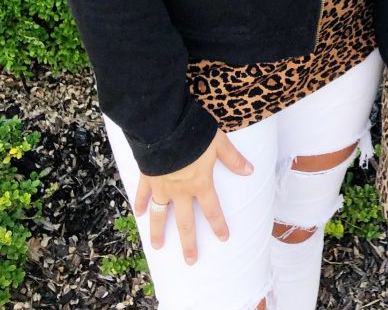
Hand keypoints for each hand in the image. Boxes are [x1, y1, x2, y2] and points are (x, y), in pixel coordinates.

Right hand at [133, 130, 252, 263]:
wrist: (165, 127)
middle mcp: (180, 190)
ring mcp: (162, 186)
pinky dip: (139, 204)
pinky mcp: (147, 177)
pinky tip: (138, 214)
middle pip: (185, 222)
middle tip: (190, 260)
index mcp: (200, 183)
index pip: (212, 209)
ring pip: (159, 214)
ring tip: (158, 246)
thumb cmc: (194, 133)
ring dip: (159, 231)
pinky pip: (142, 194)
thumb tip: (250, 171)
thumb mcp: (219, 143)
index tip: (223, 239)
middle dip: (189, 243)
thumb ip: (233, 158)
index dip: (218, 225)